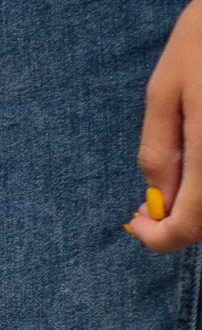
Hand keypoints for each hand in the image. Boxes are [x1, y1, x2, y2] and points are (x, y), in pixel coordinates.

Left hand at [132, 0, 201, 250]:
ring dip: (196, 203)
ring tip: (172, 181)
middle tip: (146, 209)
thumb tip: (158, 204)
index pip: (192, 227)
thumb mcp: (166, 91)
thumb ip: (160, 152)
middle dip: (177, 222)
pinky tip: (195, 156)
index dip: (160, 238)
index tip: (135, 224)